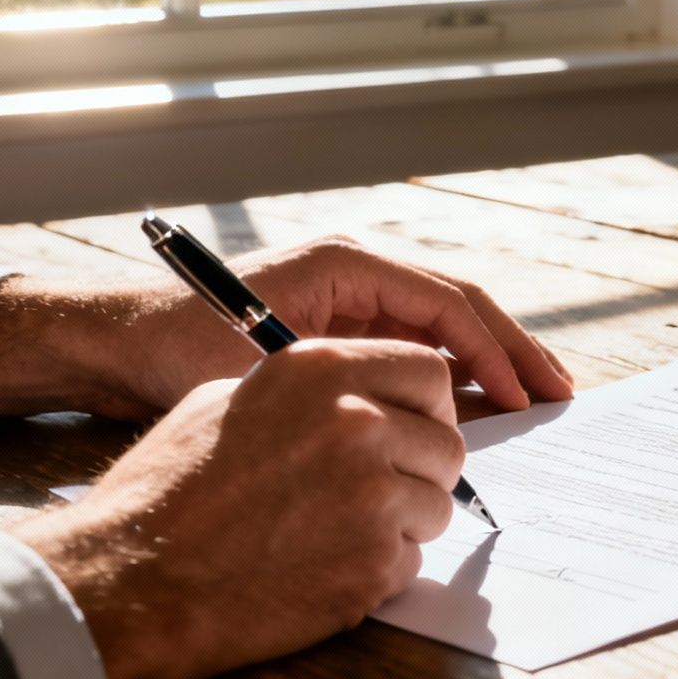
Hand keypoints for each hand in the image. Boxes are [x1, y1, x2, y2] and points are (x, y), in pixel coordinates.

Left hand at [0, 235, 572, 419]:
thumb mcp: (261, 368)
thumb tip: (425, 413)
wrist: (115, 347)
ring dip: (490, 363)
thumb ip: (344, 383)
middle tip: (562, 394)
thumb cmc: (173, 352)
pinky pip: (413, 349)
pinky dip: (451, 376)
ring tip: (539, 402)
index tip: (527, 395)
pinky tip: (478, 413)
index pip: (445, 302)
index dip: (494, 350)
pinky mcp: (340, 329)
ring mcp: (349, 299)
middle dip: (513, 351)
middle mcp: (354, 273)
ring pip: (442, 329)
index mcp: (343, 265)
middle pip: (458, 307)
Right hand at [9, 339, 463, 678]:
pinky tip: (320, 568)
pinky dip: (378, 571)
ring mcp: (373, 496)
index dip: (427, 404)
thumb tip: (357, 397)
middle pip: (446, 443)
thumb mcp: (228, 401)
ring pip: (436, 506)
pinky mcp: (374, 564)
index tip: (414, 425)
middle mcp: (357, 422)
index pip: (427, 370)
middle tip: (379, 491)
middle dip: (421, 469)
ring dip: (402, 524)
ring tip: (334, 533)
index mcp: (321, 370)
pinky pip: (411, 562)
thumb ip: (306, 392)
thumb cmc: (168, 491)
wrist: (135, 577)